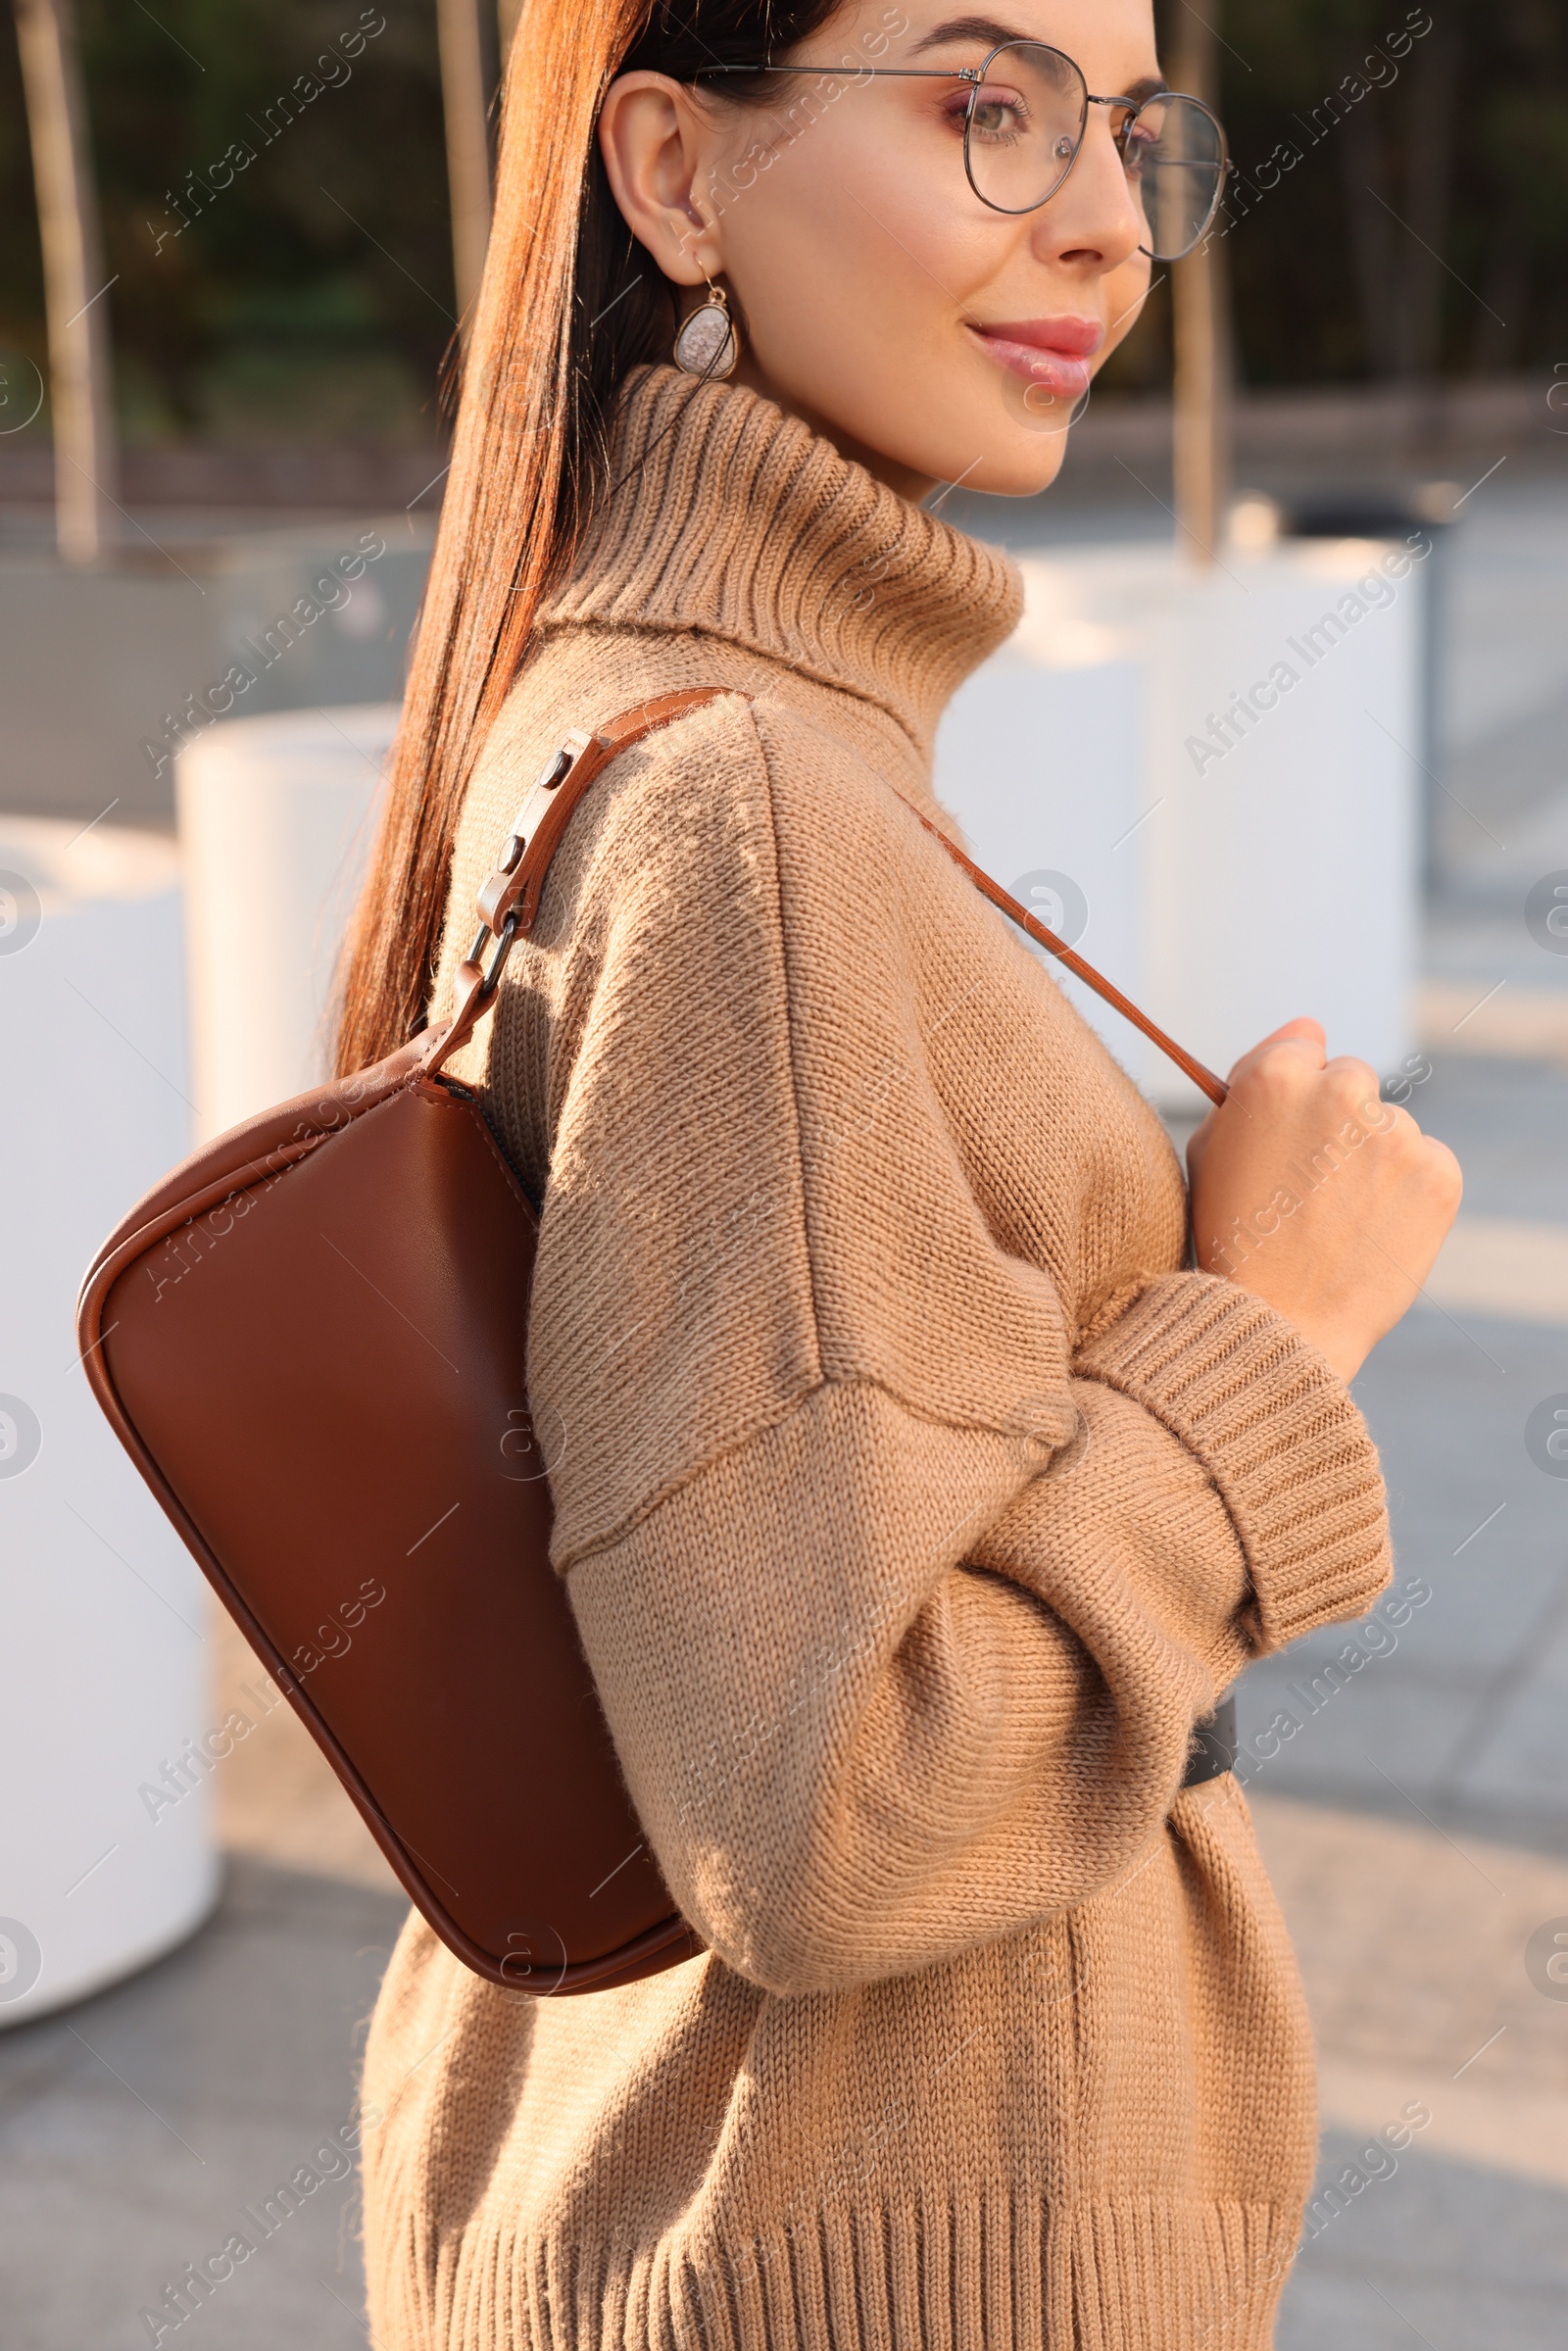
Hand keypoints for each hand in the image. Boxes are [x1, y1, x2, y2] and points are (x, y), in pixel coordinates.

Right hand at [1186, 1019, 1461, 1383]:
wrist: (1278, 1323)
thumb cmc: (1230, 1238)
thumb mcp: (1211, 1147)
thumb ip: (1254, 1079)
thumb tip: (1310, 1029)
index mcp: (1277, 1076)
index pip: (1306, 1045)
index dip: (1294, 1094)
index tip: (1288, 1134)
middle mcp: (1342, 1092)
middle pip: (1353, 1081)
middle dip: (1338, 1122)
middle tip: (1311, 1188)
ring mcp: (1395, 1133)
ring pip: (1391, 1128)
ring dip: (1373, 1161)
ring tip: (1337, 1222)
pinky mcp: (1438, 1172)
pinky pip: (1427, 1163)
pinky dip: (1408, 1192)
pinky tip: (1371, 1230)